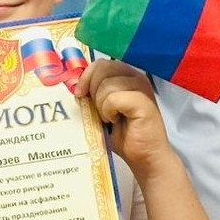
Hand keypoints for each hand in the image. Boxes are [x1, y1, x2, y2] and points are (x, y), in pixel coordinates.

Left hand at [83, 59, 172, 175]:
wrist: (144, 157)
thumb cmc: (123, 135)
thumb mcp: (102, 109)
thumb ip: (93, 93)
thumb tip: (74, 86)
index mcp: (127, 75)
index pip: (101, 63)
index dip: (86, 77)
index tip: (80, 95)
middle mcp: (136, 77)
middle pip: (102, 69)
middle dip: (92, 91)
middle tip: (99, 111)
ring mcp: (142, 88)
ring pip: (106, 84)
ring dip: (101, 105)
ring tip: (110, 118)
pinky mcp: (143, 102)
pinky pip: (113, 99)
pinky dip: (108, 112)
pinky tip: (115, 121)